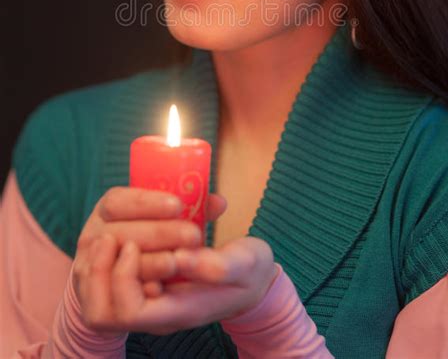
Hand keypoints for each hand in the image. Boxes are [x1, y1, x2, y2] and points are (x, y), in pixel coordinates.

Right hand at [73, 187, 225, 297]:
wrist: (171, 289)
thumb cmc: (176, 247)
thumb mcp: (181, 220)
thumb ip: (198, 211)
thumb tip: (217, 204)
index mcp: (110, 212)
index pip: (116, 201)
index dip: (144, 202)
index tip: (178, 205)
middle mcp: (93, 241)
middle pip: (114, 233)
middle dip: (156, 233)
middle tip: (193, 235)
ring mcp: (89, 276)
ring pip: (106, 270)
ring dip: (145, 265)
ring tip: (176, 262)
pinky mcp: (96, 310)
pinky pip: (99, 310)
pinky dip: (127, 297)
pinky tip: (156, 288)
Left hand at [76, 232, 277, 334]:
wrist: (252, 278)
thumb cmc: (251, 270)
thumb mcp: (247, 264)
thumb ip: (220, 265)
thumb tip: (183, 258)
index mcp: (180, 311)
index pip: (130, 312)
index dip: (123, 278)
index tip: (134, 244)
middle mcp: (157, 311)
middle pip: (108, 308)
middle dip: (110, 265)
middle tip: (120, 235)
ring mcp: (149, 299)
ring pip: (99, 302)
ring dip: (97, 266)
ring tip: (107, 235)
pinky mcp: (144, 281)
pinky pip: (106, 284)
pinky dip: (102, 260)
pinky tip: (114, 233)